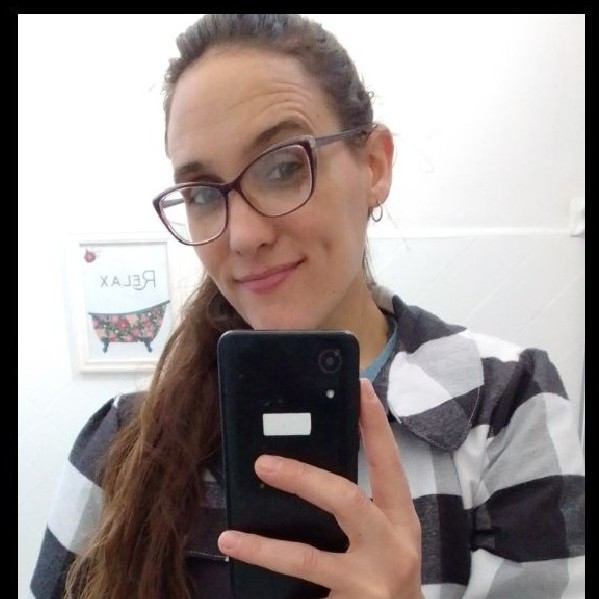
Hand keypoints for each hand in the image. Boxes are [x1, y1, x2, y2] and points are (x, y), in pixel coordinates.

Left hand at [217, 379, 423, 598]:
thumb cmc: (387, 570)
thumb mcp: (382, 533)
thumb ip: (354, 506)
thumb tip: (303, 467)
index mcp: (400, 518)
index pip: (389, 463)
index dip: (375, 425)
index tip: (360, 388)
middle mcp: (391, 546)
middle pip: (345, 501)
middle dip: (302, 478)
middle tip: (264, 463)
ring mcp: (370, 583)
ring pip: (309, 560)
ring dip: (265, 548)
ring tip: (230, 539)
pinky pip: (304, 594)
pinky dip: (272, 581)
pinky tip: (248, 574)